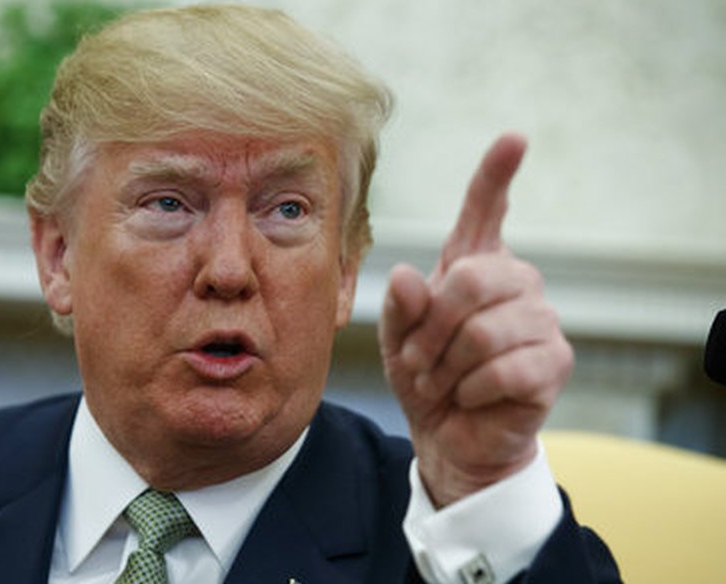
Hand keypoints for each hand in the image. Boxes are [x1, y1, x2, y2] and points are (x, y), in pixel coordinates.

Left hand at [378, 134, 571, 506]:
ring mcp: (541, 320)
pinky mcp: (554, 362)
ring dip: (446, 366)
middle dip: (431, 329)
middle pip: (471, 280)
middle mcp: (515, 282)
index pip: (485, 213)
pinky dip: (472, 390)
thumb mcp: (398, 342)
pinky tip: (472, 397)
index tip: (514, 138)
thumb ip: (401, 309)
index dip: (495, 176)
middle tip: (417, 362)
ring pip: (484, 331)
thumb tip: (408, 276)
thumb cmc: (426, 378)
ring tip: (441, 382)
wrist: (450, 437)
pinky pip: (504, 369)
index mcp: (474, 267)